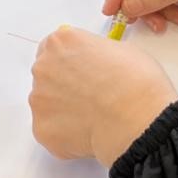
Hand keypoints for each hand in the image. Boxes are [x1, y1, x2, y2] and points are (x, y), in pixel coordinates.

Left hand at [29, 25, 174, 166]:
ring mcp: (39, 99)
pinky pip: (51, 130)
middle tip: (90, 99)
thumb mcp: (121, 50)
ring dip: (63, 110)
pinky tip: (89, 135)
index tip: (82, 74)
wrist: (138, 119)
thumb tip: (93, 63)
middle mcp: (43, 67)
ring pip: (46, 104)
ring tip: (94, 119)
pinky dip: (65, 134)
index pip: (54, 48)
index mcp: (61, 42)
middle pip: (47, 75)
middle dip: (64, 86)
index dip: (70, 62)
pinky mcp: (41, 128)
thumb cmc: (138, 83)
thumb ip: (95, 52)